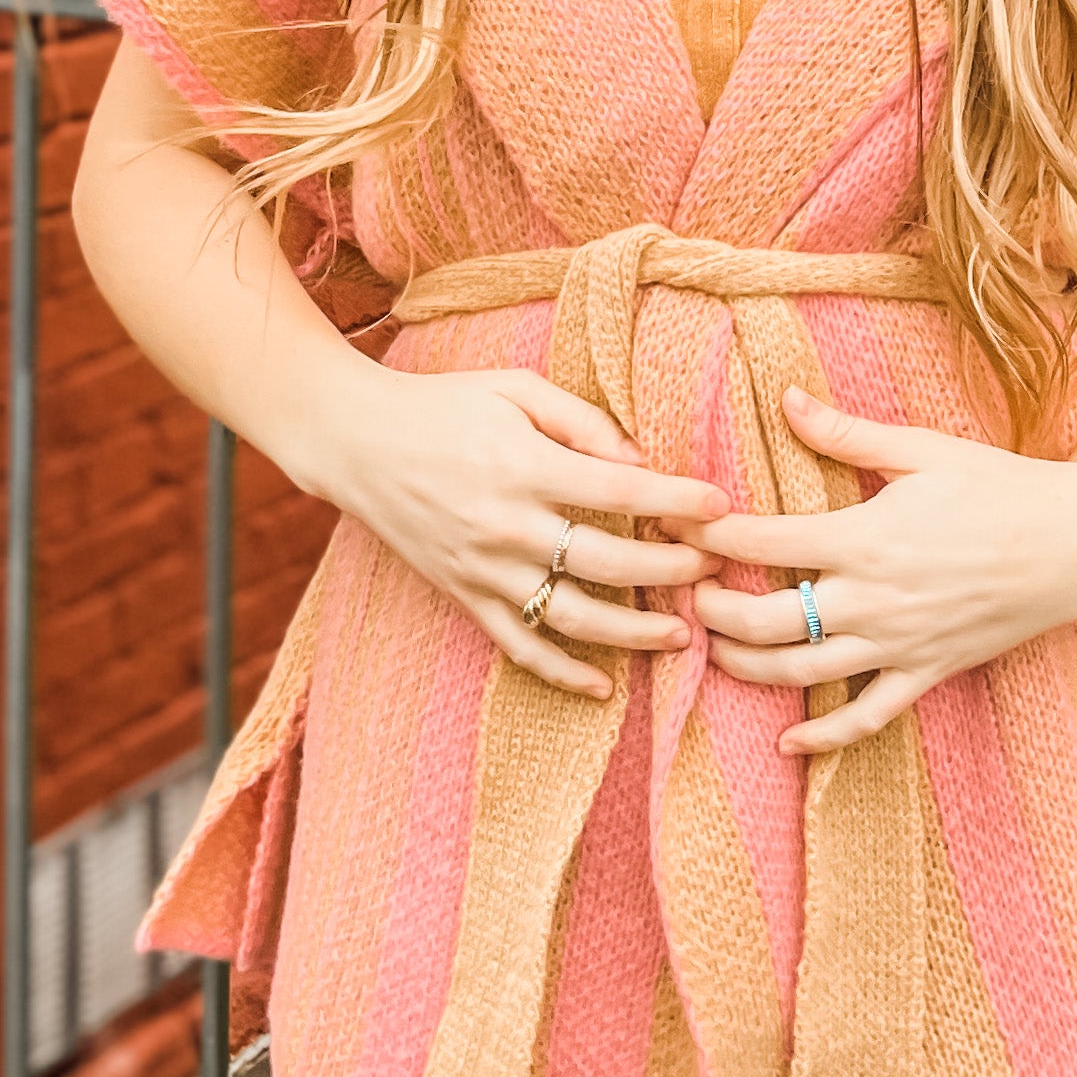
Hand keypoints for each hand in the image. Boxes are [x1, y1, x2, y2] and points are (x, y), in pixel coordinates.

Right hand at [305, 356, 729, 702]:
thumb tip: (640, 462)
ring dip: (632, 632)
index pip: (619, 492)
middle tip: (712, 570)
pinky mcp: (463, 595)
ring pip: (570, 616)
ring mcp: (482, 568)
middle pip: (606, 562)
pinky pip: (517, 645)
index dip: (677, 502)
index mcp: (522, 465)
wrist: (356, 442)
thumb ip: (581, 422)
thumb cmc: (443, 406)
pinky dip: (561, 672)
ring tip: (681, 636)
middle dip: (670, 571)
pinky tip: (603, 686)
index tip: (721, 507)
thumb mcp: (514, 390)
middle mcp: (505, 524)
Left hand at [682, 389, 1076, 752]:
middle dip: (710, 610)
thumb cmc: (1000, 487)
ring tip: (712, 649)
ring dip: (744, 667)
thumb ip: (846, 433)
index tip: (671, 522)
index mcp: (864, 535)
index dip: (707, 535)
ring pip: (801, 673)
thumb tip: (785, 398)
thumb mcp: (922, 450)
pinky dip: (824, 736)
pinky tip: (789, 738)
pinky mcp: (927, 672)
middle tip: (683, 590)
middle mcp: (873, 598)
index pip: (762, 542)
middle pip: (764, 620)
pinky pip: (866, 718)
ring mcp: (899, 643)